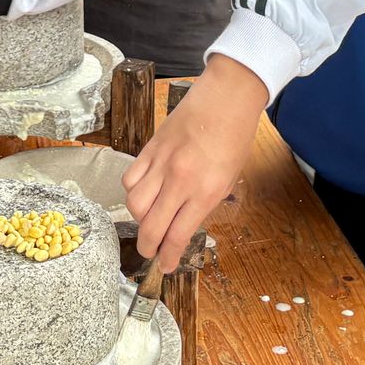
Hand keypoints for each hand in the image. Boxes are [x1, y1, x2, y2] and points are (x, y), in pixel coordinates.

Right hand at [123, 54, 267, 270]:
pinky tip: (142, 193)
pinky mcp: (150, 148)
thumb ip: (204, 203)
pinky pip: (130, 179)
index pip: (177, 236)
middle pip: (151, 226)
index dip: (168, 257)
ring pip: (134, 204)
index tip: (166, 266)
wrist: (226, 97)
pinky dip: (132, 192)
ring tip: (148, 221)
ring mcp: (161, 163)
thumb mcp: (228, 179)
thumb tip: (183, 223)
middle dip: (148, 247)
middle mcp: (179, 180)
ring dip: (139, 220)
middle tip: (150, 252)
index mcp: (204, 192)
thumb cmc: (234, 137)